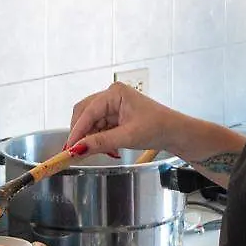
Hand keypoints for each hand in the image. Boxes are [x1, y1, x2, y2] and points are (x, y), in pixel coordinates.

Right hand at [66, 82, 183, 155]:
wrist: (177, 133)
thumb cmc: (158, 128)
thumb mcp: (128, 137)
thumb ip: (101, 142)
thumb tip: (77, 149)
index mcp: (114, 93)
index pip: (87, 111)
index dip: (77, 131)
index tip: (69, 148)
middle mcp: (111, 96)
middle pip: (84, 114)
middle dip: (82, 134)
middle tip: (77, 152)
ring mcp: (113, 105)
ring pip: (91, 122)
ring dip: (92, 138)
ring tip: (104, 152)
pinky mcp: (116, 116)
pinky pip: (99, 127)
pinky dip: (100, 140)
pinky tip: (110, 150)